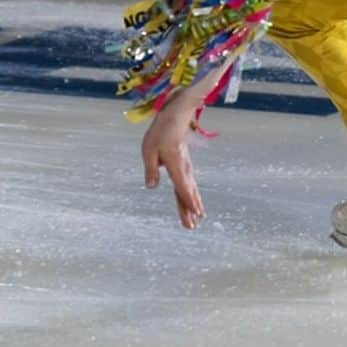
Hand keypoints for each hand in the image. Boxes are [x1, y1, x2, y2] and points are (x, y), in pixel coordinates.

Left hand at [142, 108, 204, 229]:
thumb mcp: (149, 150)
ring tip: (198, 221)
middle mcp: (184, 170)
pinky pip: (189, 186)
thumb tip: (151, 186)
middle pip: (187, 193)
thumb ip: (151, 170)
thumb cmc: (160, 133)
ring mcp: (186, 169)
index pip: (182, 187)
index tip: (196, 214)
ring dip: (193, 206)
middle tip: (192, 227)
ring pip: (190, 191)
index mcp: (175, 166)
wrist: (175, 119)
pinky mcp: (185, 168)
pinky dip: (192, 197)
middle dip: (190, 210)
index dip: (188, 201)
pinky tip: (195, 205)